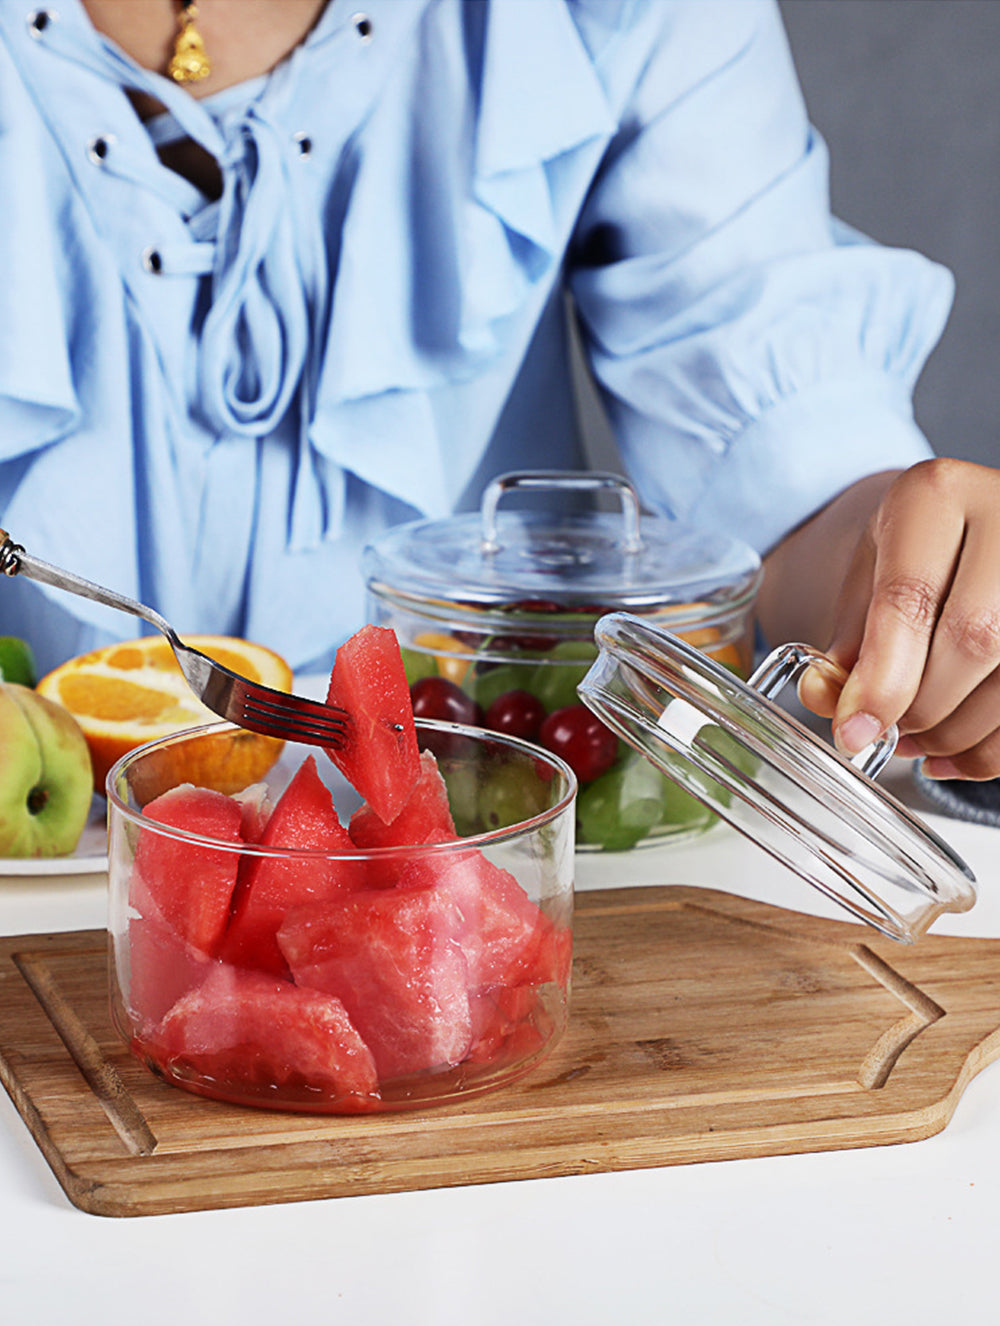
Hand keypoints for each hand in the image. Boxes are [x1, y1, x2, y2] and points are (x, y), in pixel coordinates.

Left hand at [797, 458, 999, 779]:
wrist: (960, 535)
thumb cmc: (912, 561)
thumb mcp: (864, 584)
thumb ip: (845, 645)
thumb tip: (825, 696)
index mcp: (937, 495)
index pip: (910, 598)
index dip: (882, 680)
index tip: (854, 732)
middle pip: (974, 639)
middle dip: (924, 709)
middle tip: (890, 736)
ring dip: (959, 734)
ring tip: (918, 744)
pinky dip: (991, 747)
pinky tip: (957, 752)